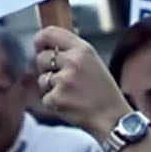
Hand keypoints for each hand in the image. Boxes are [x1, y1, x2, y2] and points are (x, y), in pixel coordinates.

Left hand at [34, 26, 131, 140]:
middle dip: (46, 69)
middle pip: (41, 58)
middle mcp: (72, 61)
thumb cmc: (102, 91)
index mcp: (83, 49)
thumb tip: (45, 47)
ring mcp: (63, 81)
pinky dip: (54, 103)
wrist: (112, 118)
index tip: (38, 46)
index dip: (40, 39)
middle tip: (64, 79)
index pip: (50, 33)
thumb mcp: (92, 62)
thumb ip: (72, 52)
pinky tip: (70, 104)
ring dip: (50, 87)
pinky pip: (44, 97)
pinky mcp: (56, 98)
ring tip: (71, 93)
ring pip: (42, 79)